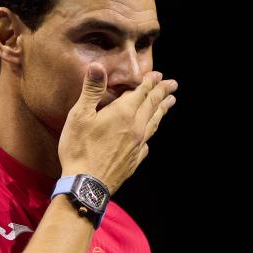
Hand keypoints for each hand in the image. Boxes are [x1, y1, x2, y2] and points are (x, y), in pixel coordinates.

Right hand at [58, 62, 177, 193]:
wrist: (87, 185)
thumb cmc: (79, 148)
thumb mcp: (79, 116)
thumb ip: (92, 90)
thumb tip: (98, 66)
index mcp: (123, 113)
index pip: (141, 92)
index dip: (150, 82)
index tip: (158, 74)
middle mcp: (136, 127)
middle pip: (152, 105)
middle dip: (162, 92)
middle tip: (173, 84)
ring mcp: (138, 145)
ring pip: (154, 122)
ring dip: (162, 109)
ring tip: (170, 102)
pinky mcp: (135, 160)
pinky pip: (148, 142)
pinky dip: (151, 132)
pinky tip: (150, 135)